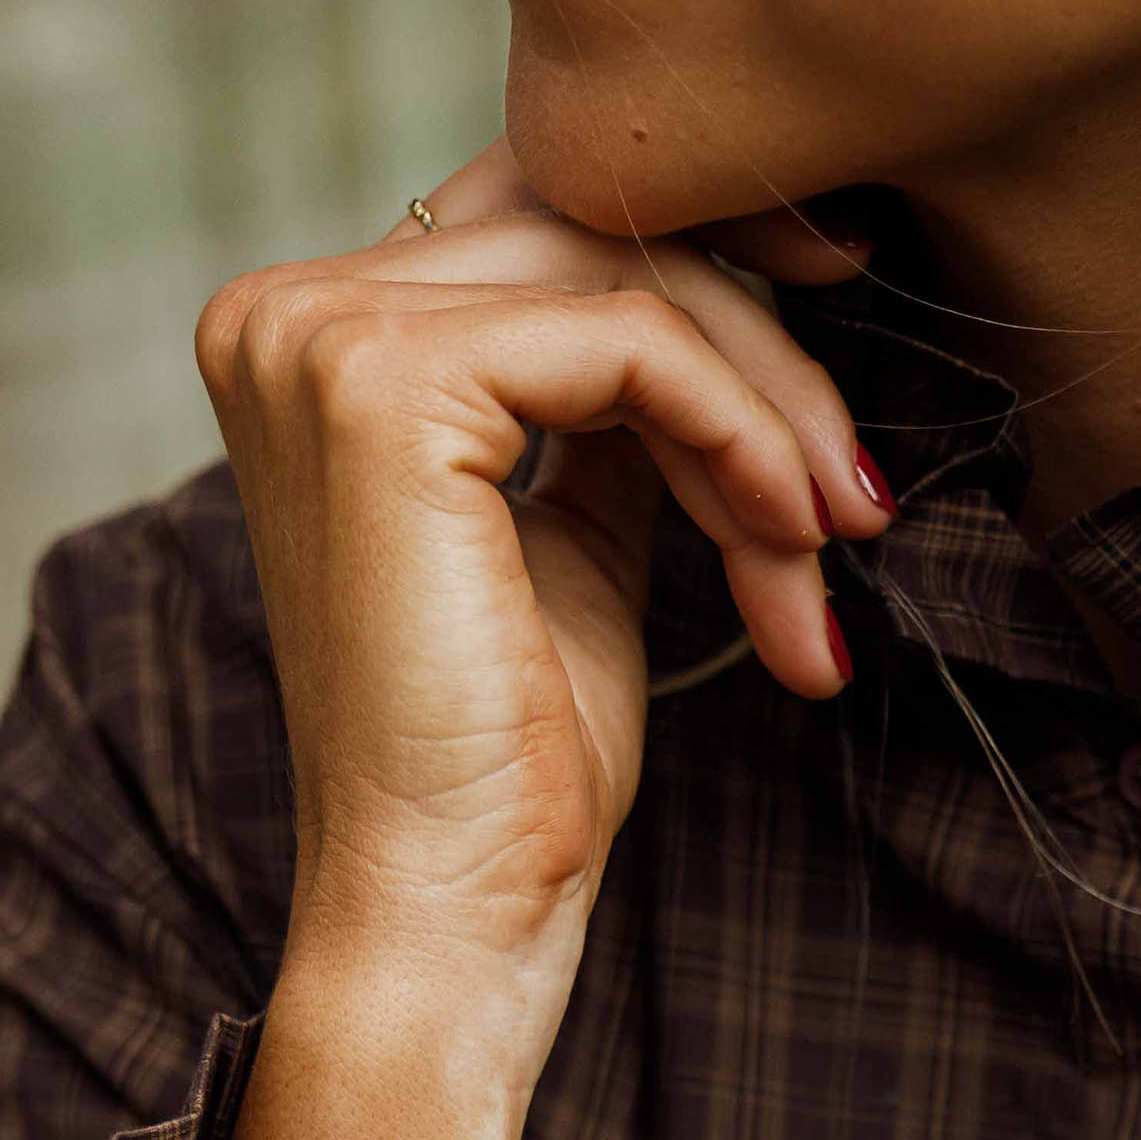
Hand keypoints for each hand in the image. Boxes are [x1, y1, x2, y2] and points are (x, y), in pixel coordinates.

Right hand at [197, 146, 892, 1139]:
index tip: (832, 325)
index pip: (538, 225)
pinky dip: (739, 432)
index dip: (705, 269)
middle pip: (587, 228)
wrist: (452, 913)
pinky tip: (785, 540)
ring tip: (827, 546)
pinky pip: (633, 341)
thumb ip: (604, 410)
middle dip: (757, 348)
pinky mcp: (385, 386)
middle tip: (856, 484)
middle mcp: (284, 312)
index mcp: (305, 339)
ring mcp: (319, 337)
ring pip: (626, 278)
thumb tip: (720, 300)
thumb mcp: (568, 539)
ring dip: (766, 411)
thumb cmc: (509, 768)